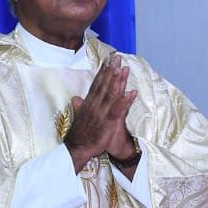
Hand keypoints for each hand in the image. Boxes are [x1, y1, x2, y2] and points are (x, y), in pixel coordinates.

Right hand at [64, 55, 138, 170]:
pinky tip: (132, 92)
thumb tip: (76, 98)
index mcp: (89, 103)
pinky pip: (117, 110)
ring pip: (110, 94)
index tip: (108, 59)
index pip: (97, 84)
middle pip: (104, 85)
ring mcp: (101, 113)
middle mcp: (94, 105)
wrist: (76, 149)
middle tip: (117, 57)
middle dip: (111, 70)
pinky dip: (125, 101)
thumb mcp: (79, 118)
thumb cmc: (79, 134)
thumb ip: (80, 106)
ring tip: (123, 68)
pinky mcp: (107, 122)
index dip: (103, 71)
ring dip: (117, 81)